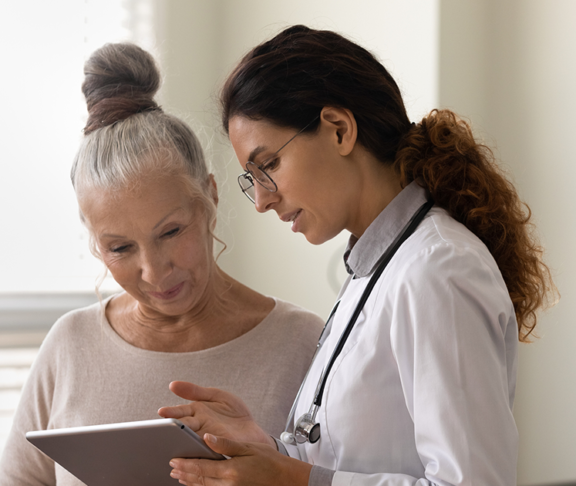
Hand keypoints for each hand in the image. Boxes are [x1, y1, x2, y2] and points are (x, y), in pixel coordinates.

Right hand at [158, 381, 274, 447]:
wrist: (253, 429)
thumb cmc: (233, 413)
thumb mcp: (216, 396)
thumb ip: (195, 391)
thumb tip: (172, 384)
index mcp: (196, 413)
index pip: (180, 412)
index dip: (171, 413)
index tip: (163, 412)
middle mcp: (199, 428)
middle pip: (183, 428)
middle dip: (173, 428)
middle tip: (165, 428)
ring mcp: (207, 440)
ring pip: (191, 441)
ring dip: (184, 441)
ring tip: (178, 439)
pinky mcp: (217, 451)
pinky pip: (206, 452)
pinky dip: (200, 451)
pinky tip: (198, 448)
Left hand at [169, 434, 311, 485]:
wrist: (284, 479)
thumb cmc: (269, 461)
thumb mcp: (248, 447)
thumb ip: (225, 444)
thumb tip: (206, 437)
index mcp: (230, 470)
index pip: (201, 468)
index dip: (186, 464)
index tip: (174, 460)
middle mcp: (228, 484)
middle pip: (199, 479)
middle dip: (184, 473)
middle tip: (172, 467)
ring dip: (190, 481)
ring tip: (179, 476)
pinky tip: (197, 483)